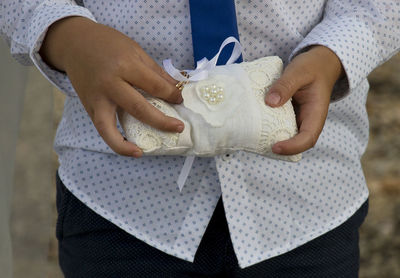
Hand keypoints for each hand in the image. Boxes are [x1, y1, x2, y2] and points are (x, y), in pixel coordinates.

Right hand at [39, 16, 183, 157]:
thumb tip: (176, 90)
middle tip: (179, 127)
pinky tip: (130, 149)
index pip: (154, 85)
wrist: (75, 43)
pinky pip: (102, 129)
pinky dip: (114, 142)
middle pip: (138, 108)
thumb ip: (155, 72)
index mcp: (125, 65)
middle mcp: (109, 84)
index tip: (180, 100)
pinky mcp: (89, 108)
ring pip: (110, 127)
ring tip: (143, 152)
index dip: (172, 95)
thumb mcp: (136, 50)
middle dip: (162, 121)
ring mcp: (97, 99)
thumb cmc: (108, 44)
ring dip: (127, 144)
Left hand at [265, 45, 343, 154]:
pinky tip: (254, 125)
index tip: (275, 147)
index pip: (307, 138)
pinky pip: (280, 127)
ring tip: (253, 138)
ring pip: (287, 137)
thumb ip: (286, 85)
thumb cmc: (311, 67)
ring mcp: (298, 120)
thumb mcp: (299, 71)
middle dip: (280, 149)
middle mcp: (308, 121)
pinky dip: (269, 129)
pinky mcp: (289, 116)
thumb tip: (270, 102)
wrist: (318, 63)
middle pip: (297, 144)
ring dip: (272, 140)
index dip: (292, 147)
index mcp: (316, 114)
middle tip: (257, 144)